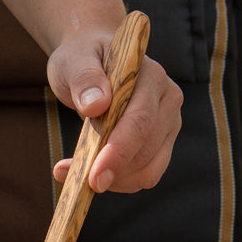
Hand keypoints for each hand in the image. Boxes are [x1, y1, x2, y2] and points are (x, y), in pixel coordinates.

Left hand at [47, 30, 182, 193]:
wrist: (94, 61)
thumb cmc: (83, 59)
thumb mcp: (73, 60)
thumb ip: (84, 78)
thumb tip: (97, 105)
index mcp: (151, 76)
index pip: (140, 121)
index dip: (118, 152)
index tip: (94, 177)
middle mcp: (168, 100)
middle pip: (146, 150)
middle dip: (111, 172)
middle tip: (73, 181)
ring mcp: (169, 123)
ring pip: (149, 169)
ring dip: (114, 180)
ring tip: (77, 175)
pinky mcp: (162, 143)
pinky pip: (145, 174)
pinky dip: (119, 181)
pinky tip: (93, 174)